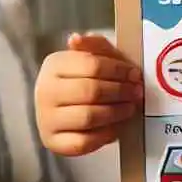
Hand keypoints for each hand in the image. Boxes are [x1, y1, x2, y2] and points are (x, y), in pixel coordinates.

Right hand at [35, 32, 142, 155]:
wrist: (66, 108)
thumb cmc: (86, 78)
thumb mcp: (94, 58)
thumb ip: (95, 46)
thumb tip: (75, 39)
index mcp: (54, 65)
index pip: (92, 65)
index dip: (119, 70)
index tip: (135, 75)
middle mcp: (44, 92)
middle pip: (91, 91)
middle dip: (120, 91)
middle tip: (137, 93)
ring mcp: (46, 119)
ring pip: (88, 116)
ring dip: (116, 112)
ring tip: (130, 107)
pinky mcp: (52, 142)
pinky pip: (83, 141)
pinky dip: (104, 134)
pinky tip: (116, 127)